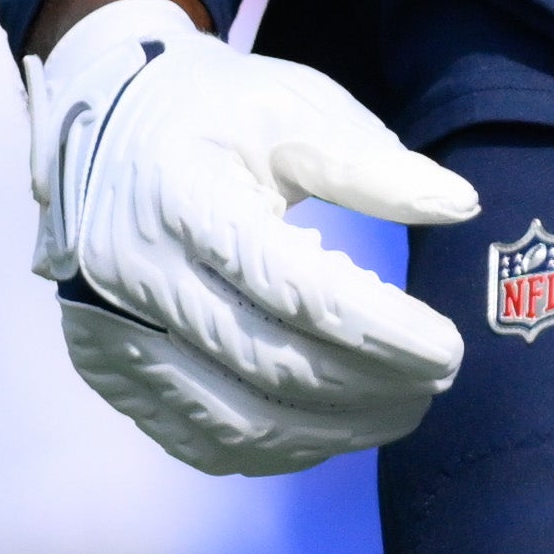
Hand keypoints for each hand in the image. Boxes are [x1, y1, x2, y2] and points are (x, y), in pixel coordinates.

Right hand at [26, 0, 482, 470]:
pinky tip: (330, 428)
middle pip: (268, 363)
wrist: (94, 122)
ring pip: (237, 418)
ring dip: (333, 430)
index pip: (291, 287)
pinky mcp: (111, 370)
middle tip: (439, 378)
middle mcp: (134, 274)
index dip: (377, 329)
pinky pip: (200, 439)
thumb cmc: (207, 109)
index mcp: (180, 196)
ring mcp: (112, 332)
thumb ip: (368, 162)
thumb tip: (459, 206)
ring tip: (401, 407)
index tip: (449, 348)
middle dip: (369, 385)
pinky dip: (277, 448)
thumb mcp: (288, 106)